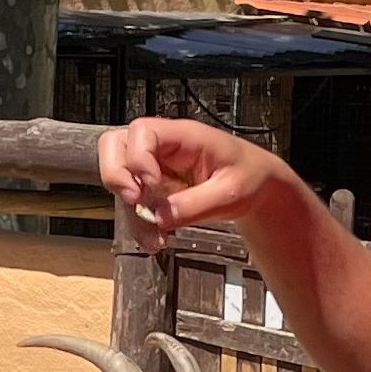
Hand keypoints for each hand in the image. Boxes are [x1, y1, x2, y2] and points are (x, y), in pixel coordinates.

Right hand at [97, 117, 285, 251]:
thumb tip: (160, 216)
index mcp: (184, 136)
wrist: (256, 189)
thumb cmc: (248, 178)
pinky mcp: (154, 189)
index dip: (138, 159)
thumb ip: (195, 205)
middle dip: (117, 177)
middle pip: (115, 145)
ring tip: (154, 237)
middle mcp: (163, 148)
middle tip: (135, 201)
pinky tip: (156, 239)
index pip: (142, 132)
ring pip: (120, 179)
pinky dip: (139, 224)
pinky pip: (134, 204)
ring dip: (130, 212)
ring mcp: (155, 167)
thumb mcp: (230, 193)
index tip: (152, 187)